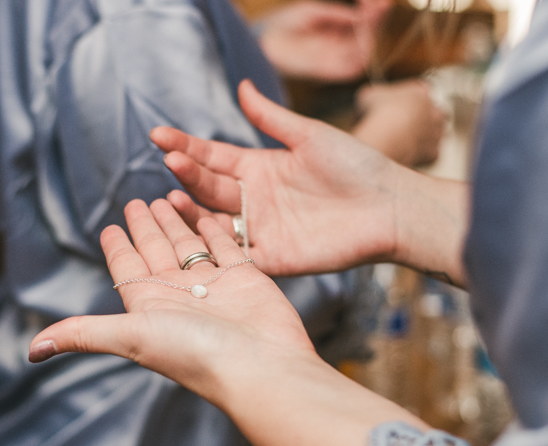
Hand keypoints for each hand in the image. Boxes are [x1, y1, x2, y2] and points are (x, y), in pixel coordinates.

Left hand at [29, 199, 318, 405]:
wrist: (259, 365)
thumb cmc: (195, 352)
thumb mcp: (131, 335)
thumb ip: (84, 334)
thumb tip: (31, 351)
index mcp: (150, 305)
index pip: (127, 269)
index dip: (117, 248)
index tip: (108, 227)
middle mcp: (179, 294)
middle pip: (155, 251)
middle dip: (144, 227)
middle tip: (134, 202)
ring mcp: (213, 285)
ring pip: (188, 245)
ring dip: (174, 222)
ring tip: (162, 197)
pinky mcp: (244, 276)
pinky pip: (225, 245)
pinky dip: (213, 228)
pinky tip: (203, 213)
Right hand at [150, 79, 404, 277]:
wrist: (389, 208)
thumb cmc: (356, 166)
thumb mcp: (308, 135)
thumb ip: (271, 117)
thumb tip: (241, 86)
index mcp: (259, 168)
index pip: (213, 157)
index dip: (186, 146)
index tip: (158, 135)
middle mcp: (253, 199)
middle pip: (209, 187)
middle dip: (188, 174)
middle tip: (171, 160)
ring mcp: (260, 229)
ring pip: (214, 222)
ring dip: (192, 212)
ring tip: (173, 198)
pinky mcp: (272, 258)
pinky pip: (236, 255)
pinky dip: (214, 249)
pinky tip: (194, 238)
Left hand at [255, 0, 390, 82]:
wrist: (262, 42)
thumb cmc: (281, 25)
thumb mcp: (312, 12)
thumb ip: (336, 15)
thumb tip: (360, 17)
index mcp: (333, 35)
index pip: (360, 25)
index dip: (371, 13)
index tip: (378, 0)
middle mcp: (335, 50)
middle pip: (365, 38)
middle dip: (375, 21)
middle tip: (380, 4)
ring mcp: (331, 62)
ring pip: (363, 52)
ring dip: (371, 33)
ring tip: (372, 13)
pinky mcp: (326, 74)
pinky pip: (352, 68)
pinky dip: (361, 52)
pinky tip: (363, 33)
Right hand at [352, 79, 446, 166]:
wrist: (386, 137)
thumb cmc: (378, 113)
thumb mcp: (367, 95)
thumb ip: (373, 95)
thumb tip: (369, 100)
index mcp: (420, 92)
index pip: (420, 91)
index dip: (409, 99)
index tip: (398, 106)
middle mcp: (434, 111)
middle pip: (436, 112)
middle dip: (425, 117)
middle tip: (408, 123)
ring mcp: (436, 132)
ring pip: (437, 133)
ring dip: (426, 136)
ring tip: (408, 141)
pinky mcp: (433, 151)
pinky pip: (430, 154)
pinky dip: (422, 155)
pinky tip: (408, 155)